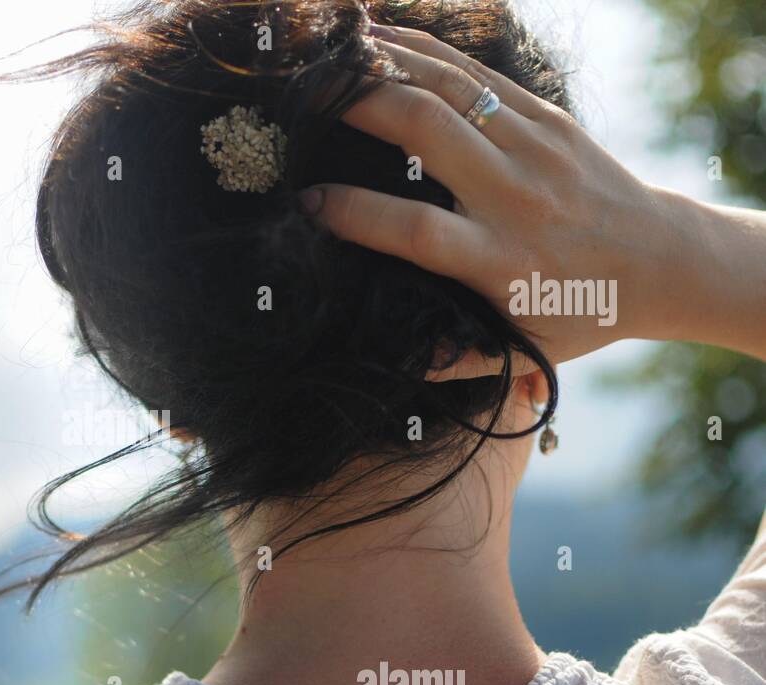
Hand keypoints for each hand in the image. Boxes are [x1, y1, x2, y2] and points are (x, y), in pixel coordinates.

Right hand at [300, 24, 696, 379]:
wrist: (662, 262)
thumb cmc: (577, 311)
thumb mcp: (520, 352)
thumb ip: (453, 360)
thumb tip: (390, 358)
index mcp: (499, 261)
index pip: (414, 228)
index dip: (353, 211)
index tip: (306, 202)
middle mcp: (514, 198)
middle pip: (427, 130)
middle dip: (360, 107)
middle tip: (307, 107)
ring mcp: (534, 149)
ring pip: (451, 87)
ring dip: (388, 64)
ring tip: (336, 59)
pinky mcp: (548, 120)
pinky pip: (477, 74)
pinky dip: (425, 52)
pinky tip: (383, 41)